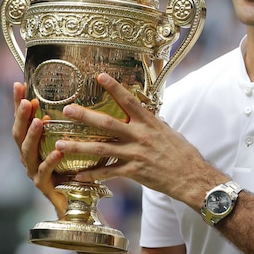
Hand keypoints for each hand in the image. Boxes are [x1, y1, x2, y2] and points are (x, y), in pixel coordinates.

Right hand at [12, 82, 67, 214]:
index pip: (22, 120)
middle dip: (21, 117)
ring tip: (38, 122)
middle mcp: (29, 156)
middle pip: (18, 134)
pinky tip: (57, 152)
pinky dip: (50, 161)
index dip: (18, 103)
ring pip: (27, 152)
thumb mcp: (70, 143)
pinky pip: (44, 172)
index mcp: (32, 144)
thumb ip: (67, 126)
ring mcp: (33, 171)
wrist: (75, 202)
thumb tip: (75, 99)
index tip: (19, 84)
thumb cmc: (73, 169)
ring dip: (32, 136)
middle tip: (25, 101)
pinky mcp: (43, 185)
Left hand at [55, 73, 225, 207]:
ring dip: (79, 146)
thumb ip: (151, 123)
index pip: (129, 101)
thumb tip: (141, 114)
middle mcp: (140, 136)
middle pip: (107, 123)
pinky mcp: (134, 172)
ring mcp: (135, 154)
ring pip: (101, 149)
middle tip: (67, 109)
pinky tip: (77, 175)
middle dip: (85, 116)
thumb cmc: (182, 153)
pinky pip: (108, 172)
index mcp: (149, 122)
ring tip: (61, 144)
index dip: (114, 88)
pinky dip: (92, 174)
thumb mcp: (168, 131)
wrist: (192, 177)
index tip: (100, 76)